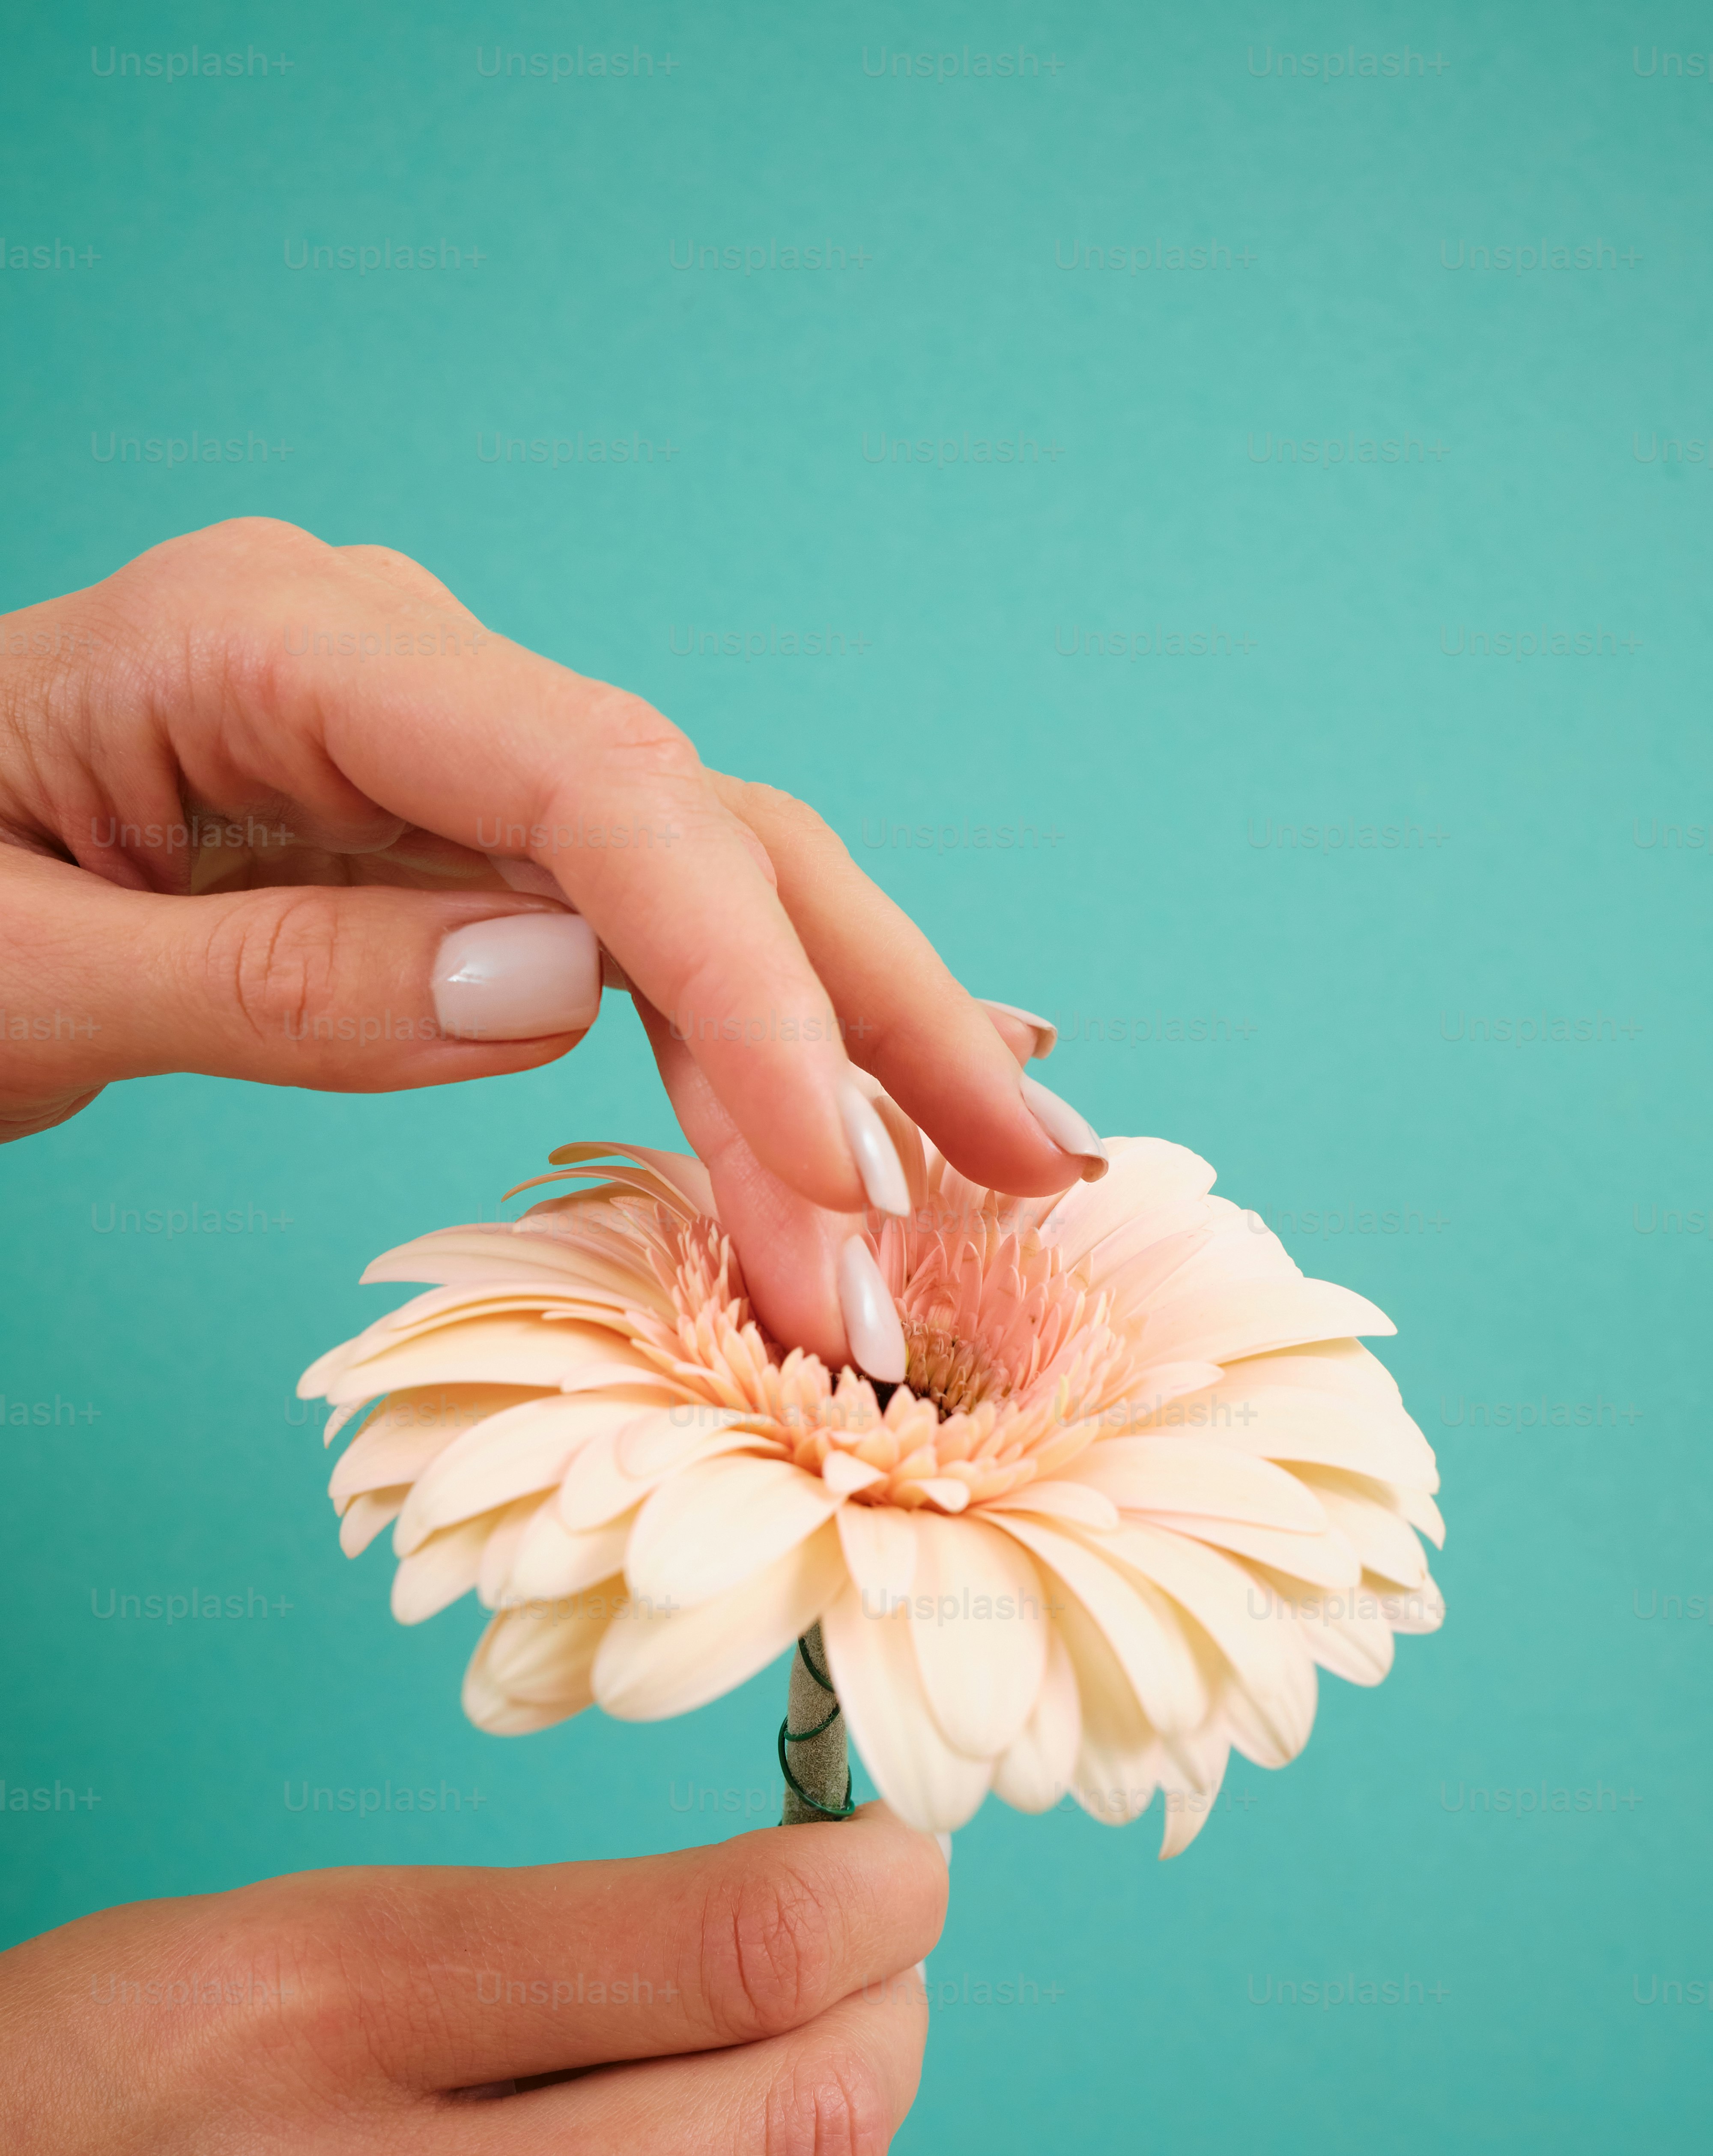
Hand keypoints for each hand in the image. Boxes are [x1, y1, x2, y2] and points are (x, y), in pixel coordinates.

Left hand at [0, 518, 1097, 1359]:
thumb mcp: (16, 973)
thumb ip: (274, 979)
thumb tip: (550, 991)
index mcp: (276, 645)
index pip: (593, 793)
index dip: (743, 987)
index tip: (831, 1178)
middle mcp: (394, 670)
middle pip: (700, 826)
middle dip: (869, 1016)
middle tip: (1022, 1182)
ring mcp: (431, 750)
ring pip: (701, 881)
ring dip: (844, 1048)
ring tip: (989, 1187)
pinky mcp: (444, 835)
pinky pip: (634, 927)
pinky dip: (750, 1034)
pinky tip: (869, 1101)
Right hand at [0, 1803, 943, 2155]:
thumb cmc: (73, 2087)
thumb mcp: (288, 1934)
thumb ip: (549, 1941)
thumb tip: (802, 1943)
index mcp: (330, 2029)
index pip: (726, 1955)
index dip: (871, 1891)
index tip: (894, 1858)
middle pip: (793, 2133)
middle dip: (888, 2021)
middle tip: (876, 1954)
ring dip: (821, 2148)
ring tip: (791, 2059)